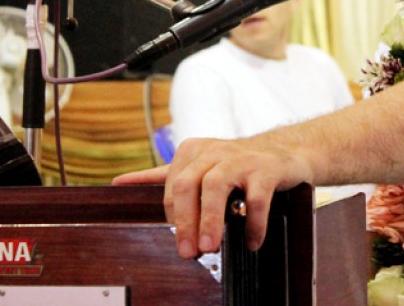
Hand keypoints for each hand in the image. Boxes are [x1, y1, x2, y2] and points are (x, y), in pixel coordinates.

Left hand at [113, 136, 313, 258]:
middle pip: (188, 184)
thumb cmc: (236, 164)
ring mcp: (241, 159)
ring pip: (216, 186)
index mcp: (193, 151)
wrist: (285, 152)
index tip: (179, 244)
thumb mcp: (198, 165)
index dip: (173, 218)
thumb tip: (119, 184)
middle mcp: (214, 151)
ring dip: (211, 220)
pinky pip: (255, 198)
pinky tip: (251, 241)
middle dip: (185, 221)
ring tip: (211, 247)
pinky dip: (252, 223)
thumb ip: (161, 176)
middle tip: (188, 252)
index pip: (173, 187)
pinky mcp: (266, 169)